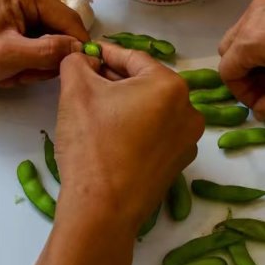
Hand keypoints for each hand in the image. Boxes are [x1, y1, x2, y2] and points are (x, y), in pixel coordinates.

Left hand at [0, 0, 87, 86]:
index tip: (61, 73)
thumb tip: (82, 50)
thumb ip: (49, 51)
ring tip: (13, 70)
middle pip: (61, 31)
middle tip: (21, 73)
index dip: (72, 51)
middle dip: (46, 58)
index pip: (70, 22)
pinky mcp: (23, 12)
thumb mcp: (10, 56)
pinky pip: (42, 39)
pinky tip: (12, 65)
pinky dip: (31, 57)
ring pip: (53, 39)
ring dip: (37, 61)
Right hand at [55, 43, 203, 233]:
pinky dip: (134, 127)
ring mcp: (186, 140)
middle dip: (114, 79)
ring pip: (150, 108)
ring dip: (123, 103)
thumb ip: (77, 62)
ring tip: (93, 108)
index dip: (105, 53)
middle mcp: (188, 111)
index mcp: (170, 86)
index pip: (133, 58)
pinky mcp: (177, 164)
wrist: (101, 212)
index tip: (87, 52)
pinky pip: (154, 133)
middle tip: (85, 79)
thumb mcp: (75, 90)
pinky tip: (109, 135)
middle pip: (144, 83)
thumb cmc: (91, 145)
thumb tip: (83, 58)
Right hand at [218, 0, 264, 120]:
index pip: (227, 72)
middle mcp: (250, 17)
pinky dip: (264, 37)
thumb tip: (262, 110)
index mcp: (252, 40)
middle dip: (245, 73)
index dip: (242, 93)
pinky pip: (257, 20)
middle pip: (229, 51)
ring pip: (242, 34)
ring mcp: (261, 2)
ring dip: (254, 55)